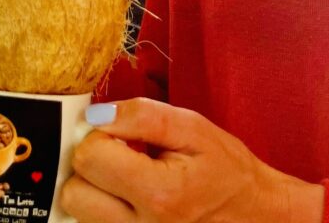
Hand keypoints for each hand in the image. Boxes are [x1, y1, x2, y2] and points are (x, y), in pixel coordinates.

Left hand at [62, 99, 323, 222]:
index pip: (89, 158)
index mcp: (158, 194)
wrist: (255, 215)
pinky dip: (101, 208)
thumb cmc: (227, 170)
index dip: (101, 135)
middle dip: (89, 166)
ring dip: (93, 189)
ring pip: (79, 213)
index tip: (124, 135)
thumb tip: (95, 116)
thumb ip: (142, 116)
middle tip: (120, 156)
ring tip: (127, 177)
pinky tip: (127, 196)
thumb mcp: (194, 129)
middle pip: (73, 193)